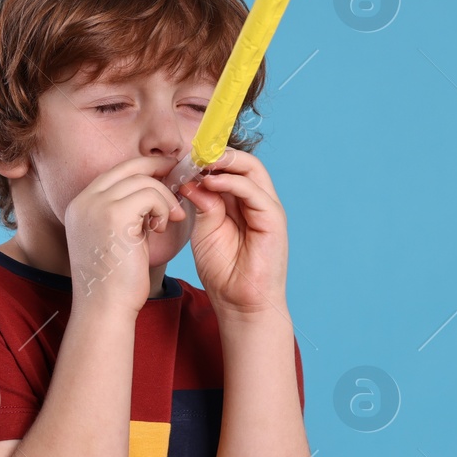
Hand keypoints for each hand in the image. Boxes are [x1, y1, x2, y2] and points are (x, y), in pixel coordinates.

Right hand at [64, 155, 184, 314]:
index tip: (164, 173)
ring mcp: (96, 206)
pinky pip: (150, 195)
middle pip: (128, 167)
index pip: (115, 172)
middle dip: (157, 168)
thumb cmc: (114, 281)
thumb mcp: (114, 238)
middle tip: (179, 176)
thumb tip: (151, 192)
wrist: (104, 308)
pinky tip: (162, 229)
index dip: (142, 168)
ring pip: (143, 180)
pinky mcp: (114, 215)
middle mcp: (84, 201)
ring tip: (169, 221)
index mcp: (80, 205)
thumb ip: (124, 213)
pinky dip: (164, 208)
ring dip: (164, 198)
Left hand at [179, 149, 287, 318]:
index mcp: (240, 202)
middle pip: (243, 163)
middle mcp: (256, 201)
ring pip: (252, 169)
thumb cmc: (223, 271)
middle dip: (217, 154)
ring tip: (200, 162)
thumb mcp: (204, 230)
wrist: (240, 304)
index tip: (182, 157)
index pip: (229, 169)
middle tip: (192, 152)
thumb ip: (202, 204)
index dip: (208, 159)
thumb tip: (191, 179)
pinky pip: (254, 191)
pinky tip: (211, 182)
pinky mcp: (274, 219)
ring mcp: (267, 208)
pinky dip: (232, 182)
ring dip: (225, 162)